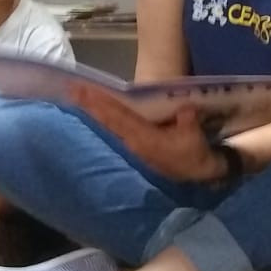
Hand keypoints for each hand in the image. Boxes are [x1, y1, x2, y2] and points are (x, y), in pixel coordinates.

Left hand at [69, 83, 220, 181]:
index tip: (81, 89)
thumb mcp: (193, 135)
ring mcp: (133, 149)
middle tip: (72, 90)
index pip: (116, 116)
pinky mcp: (137, 153)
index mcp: (142, 138)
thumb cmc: (194, 157)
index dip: (99, 102)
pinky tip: (101, 116)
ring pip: (109, 127)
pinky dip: (107, 122)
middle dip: (89, 105)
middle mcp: (132, 144)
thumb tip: (183, 106)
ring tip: (80, 99)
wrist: (198, 180)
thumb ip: (186, 117)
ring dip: (95, 113)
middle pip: (107, 121)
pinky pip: (116, 133)